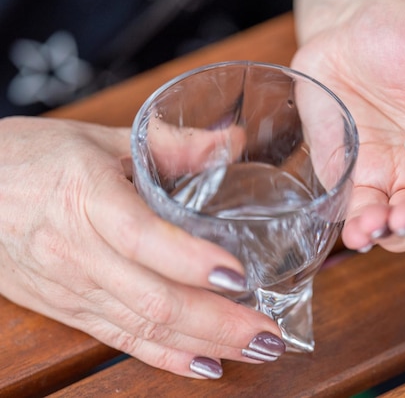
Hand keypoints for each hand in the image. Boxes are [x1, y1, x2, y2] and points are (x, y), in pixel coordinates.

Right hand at [0, 117, 283, 378]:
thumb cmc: (31, 159)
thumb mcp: (99, 141)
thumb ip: (172, 144)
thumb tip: (234, 141)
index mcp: (86, 199)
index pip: (143, 239)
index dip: (192, 261)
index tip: (239, 274)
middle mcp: (78, 253)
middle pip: (153, 299)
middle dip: (219, 322)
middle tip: (270, 333)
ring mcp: (72, 289)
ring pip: (144, 326)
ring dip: (205, 344)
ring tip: (258, 350)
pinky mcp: (69, 309)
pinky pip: (121, 339)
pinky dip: (166, 357)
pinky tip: (207, 366)